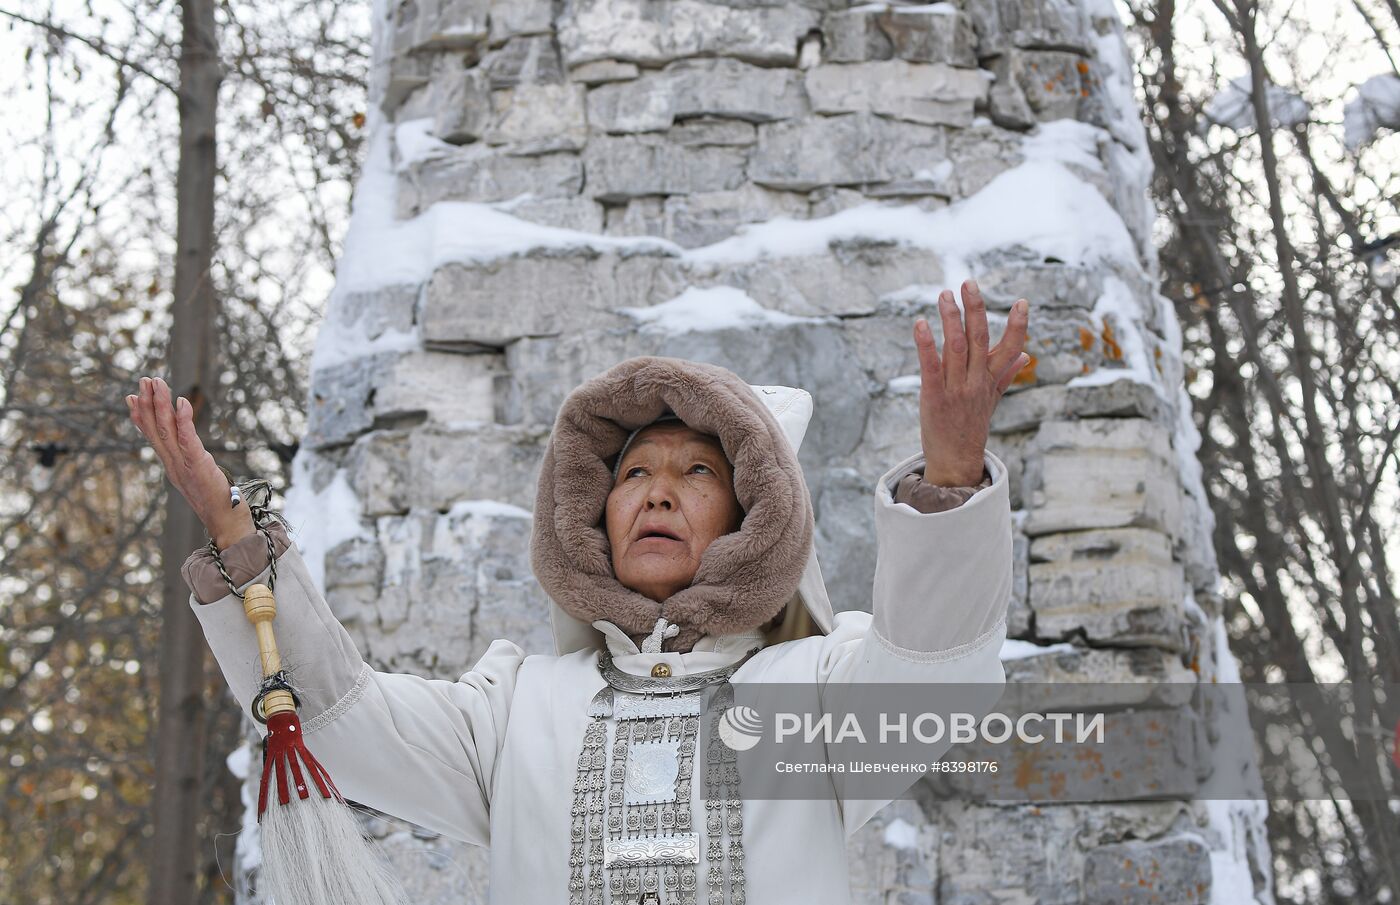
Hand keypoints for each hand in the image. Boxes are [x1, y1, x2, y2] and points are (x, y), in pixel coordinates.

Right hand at [125, 377, 253, 547]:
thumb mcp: (200, 479)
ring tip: (156, 383)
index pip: (153, 437)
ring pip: (166, 431)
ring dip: (160, 405)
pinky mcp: (198, 467)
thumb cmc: (221, 504)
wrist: (228, 526)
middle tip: (144, 379)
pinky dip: (184, 420)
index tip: (131, 396)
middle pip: (155, 430)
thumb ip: (192, 463)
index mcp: (172, 467)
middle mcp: (173, 465)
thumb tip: (190, 449)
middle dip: (148, 403)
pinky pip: (188, 440)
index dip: (140, 417)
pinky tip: (181, 402)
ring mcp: (183, 466)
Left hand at [913, 279, 1029, 486]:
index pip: (1011, 349)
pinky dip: (926, 345)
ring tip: (945, 295)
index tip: (1022, 302)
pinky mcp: (934, 397)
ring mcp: (956, 390)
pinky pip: (931, 367)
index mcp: (991, 381)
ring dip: (951, 319)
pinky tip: (920, 324)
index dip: (1017, 326)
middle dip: (976, 309)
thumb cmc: (972, 426)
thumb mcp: (992, 400)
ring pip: (956, 347)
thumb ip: (1005, 374)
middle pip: (980, 340)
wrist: (955, 460)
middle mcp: (976, 382)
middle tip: (969, 282)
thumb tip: (1025, 356)